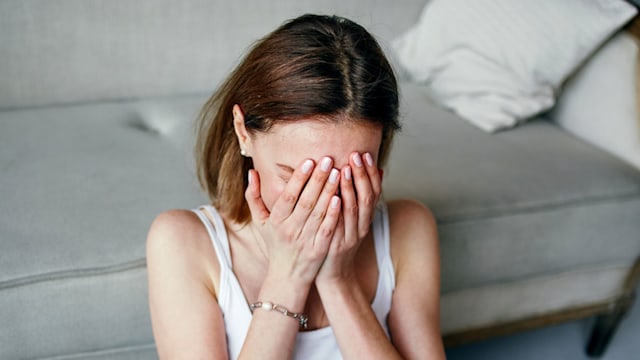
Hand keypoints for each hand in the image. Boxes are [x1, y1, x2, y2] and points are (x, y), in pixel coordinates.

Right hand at [245, 157, 341, 286]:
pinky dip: (334, 214)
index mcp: (276, 221)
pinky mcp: (319, 249)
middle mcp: (290, 230)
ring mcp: (305, 240)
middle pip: (306, 202)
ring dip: (329, 192)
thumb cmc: (274, 243)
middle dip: (317, 180)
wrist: (287, 276)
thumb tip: (252, 171)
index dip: (298, 179)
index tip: (308, 161)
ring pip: (319, 213)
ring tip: (338, 172)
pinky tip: (341, 198)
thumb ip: (253, 196)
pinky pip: (327, 229)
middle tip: (328, 160)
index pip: (288, 197)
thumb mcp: (260, 222)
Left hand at [316, 152, 381, 283]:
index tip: (366, 154)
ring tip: (345, 169)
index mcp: (365, 219)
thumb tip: (370, 172)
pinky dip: (338, 211)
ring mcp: (349, 236)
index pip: (374, 192)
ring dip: (350, 188)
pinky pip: (338, 226)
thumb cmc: (338, 242)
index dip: (371, 173)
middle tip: (356, 155)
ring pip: (354, 209)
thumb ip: (357, 200)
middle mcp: (361, 227)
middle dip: (361, 175)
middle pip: (366, 197)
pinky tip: (334, 197)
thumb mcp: (351, 222)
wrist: (332, 276)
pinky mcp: (336, 245)